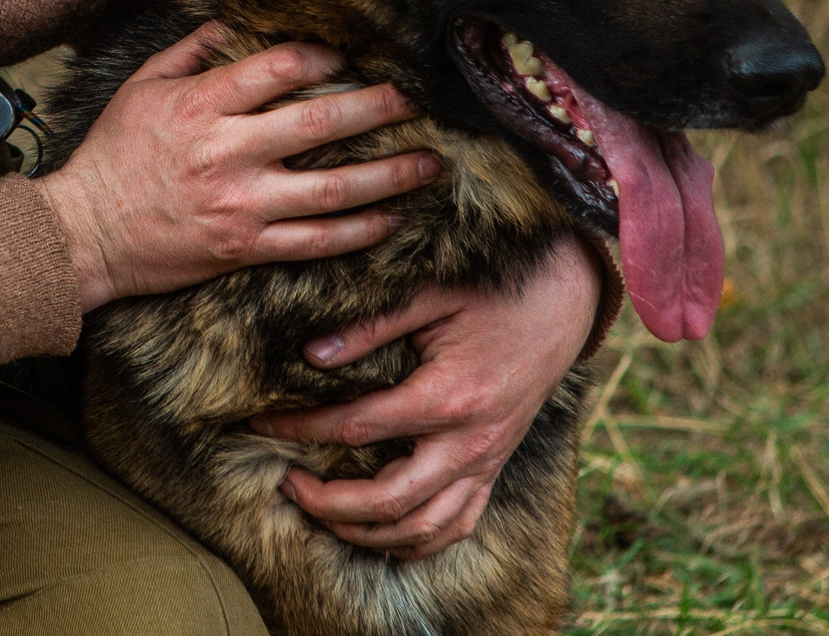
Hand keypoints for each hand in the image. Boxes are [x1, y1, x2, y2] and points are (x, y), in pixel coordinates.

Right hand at [39, 25, 437, 310]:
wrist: (86, 232)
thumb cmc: (112, 155)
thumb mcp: (139, 87)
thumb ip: (187, 52)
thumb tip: (229, 23)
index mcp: (200, 106)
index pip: (276, 70)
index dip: (322, 57)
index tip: (349, 54)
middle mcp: (228, 153)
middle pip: (319, 123)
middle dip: (376, 106)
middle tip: (415, 97)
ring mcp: (242, 204)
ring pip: (332, 188)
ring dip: (388, 174)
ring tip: (428, 162)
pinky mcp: (246, 247)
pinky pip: (316, 241)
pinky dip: (359, 231)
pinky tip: (392, 219)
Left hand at [250, 234, 599, 558]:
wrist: (567, 300)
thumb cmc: (498, 288)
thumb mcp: (433, 293)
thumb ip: (372, 324)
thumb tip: (311, 356)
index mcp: (448, 397)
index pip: (357, 426)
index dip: (301, 428)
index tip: (261, 421)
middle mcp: (470, 442)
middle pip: (387, 501)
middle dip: (327, 503)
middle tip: (287, 482)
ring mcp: (486, 461)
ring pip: (422, 528)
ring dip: (366, 533)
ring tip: (321, 511)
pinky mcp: (495, 466)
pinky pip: (457, 525)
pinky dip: (416, 539)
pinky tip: (380, 530)